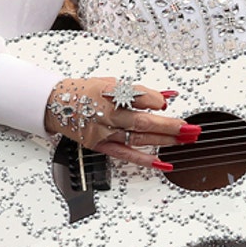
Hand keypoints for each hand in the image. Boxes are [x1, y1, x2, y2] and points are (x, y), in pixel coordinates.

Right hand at [44, 77, 200, 170]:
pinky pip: (125, 154)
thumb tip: (166, 96)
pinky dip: (145, 160)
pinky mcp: (101, 145)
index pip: (141, 97)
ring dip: (165, 140)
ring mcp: (104, 132)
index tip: (166, 104)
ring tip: (186, 140)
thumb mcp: (111, 83)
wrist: (54, 104)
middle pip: (145, 121)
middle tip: (191, 129)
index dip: (157, 101)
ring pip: (139, 138)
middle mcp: (108, 114)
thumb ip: (139, 91)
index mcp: (111, 93)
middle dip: (171, 125)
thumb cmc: (84, 91)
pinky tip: (162, 163)